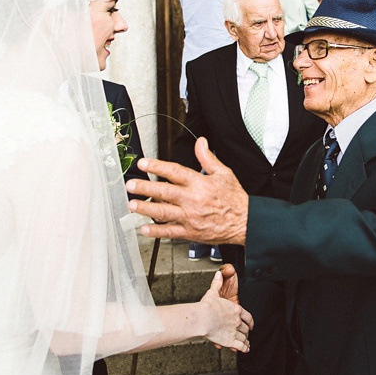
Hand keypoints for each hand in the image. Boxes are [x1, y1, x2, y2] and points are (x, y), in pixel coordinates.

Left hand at [127, 138, 248, 244]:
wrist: (244, 222)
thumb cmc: (235, 199)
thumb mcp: (224, 173)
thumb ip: (208, 158)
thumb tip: (201, 142)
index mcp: (199, 183)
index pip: (174, 172)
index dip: (157, 166)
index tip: (143, 163)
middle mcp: (192, 200)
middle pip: (164, 192)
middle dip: (145, 187)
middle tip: (130, 185)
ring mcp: (189, 217)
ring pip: (163, 212)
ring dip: (145, 208)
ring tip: (131, 204)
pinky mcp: (189, 232)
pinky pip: (169, 232)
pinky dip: (156, 231)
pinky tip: (144, 228)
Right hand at [201, 270, 253, 351]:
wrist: (202, 318)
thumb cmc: (206, 306)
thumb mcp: (213, 292)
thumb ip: (217, 283)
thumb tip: (219, 274)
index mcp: (236, 309)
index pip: (248, 316)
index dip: (250, 321)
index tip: (251, 324)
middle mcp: (237, 321)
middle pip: (246, 328)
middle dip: (246, 332)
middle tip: (246, 334)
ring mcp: (234, 331)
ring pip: (244, 337)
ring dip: (246, 340)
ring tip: (247, 344)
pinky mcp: (230, 341)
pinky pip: (241, 346)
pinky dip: (244, 348)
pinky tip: (245, 349)